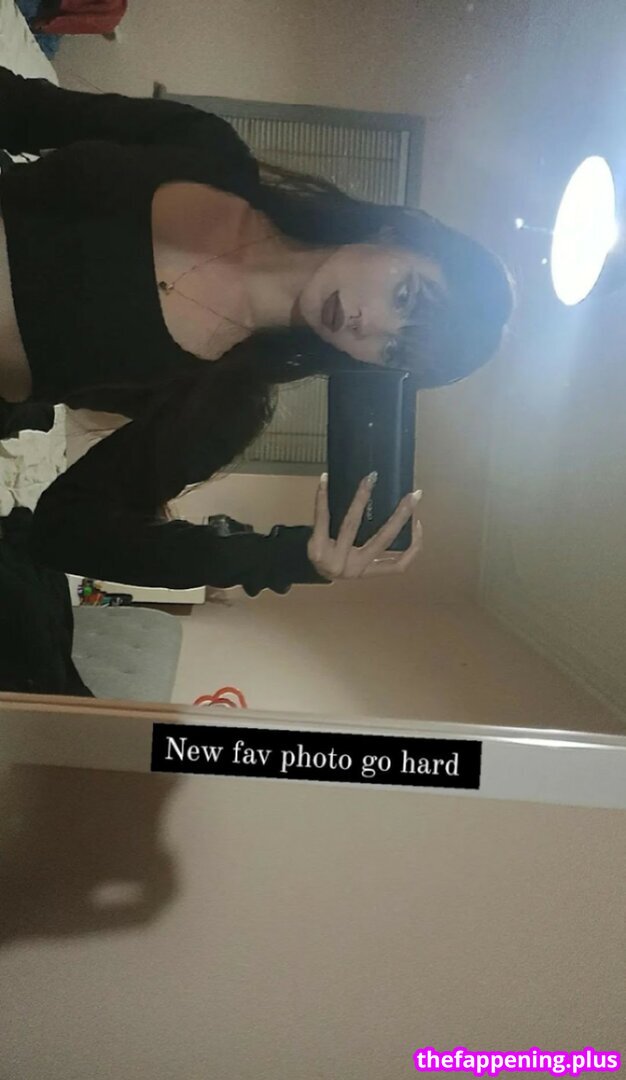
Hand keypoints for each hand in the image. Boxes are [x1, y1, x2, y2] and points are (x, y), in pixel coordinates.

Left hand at [307, 472, 422, 580]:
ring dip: (362, 498)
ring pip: (352, 524)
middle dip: (400, 516)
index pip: (399, 565)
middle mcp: (354, 567)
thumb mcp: (356, 562)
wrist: (304, 569)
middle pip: (382, 540)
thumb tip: (398, 517)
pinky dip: (322, 497)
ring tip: (369, 480)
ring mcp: (333, 559)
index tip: (419, 522)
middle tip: (413, 496)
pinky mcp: (315, 547)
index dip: (413, 546)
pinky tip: (325, 480)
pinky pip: (321, 517)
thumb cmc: (336, 560)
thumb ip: (373, 550)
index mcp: (367, 570)